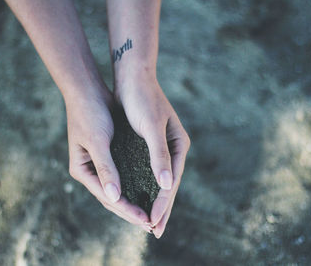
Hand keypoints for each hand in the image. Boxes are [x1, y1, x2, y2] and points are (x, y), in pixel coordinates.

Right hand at [65, 84, 151, 231]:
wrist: (88, 89)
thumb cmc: (90, 113)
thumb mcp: (98, 142)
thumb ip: (106, 169)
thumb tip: (115, 197)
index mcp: (82, 170)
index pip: (108, 197)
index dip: (128, 210)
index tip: (147, 221)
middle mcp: (89, 170)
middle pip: (113, 197)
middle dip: (132, 211)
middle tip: (153, 225)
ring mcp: (98, 163)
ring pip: (119, 188)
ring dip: (134, 200)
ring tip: (151, 214)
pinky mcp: (108, 154)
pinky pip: (123, 174)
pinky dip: (134, 184)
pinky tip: (147, 189)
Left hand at [115, 75, 189, 237]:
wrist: (131, 77)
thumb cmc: (141, 99)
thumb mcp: (150, 127)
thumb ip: (159, 155)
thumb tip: (167, 185)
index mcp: (179, 145)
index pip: (171, 182)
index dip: (163, 204)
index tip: (153, 224)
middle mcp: (172, 148)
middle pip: (167, 185)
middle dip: (161, 209)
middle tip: (154, 232)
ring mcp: (160, 147)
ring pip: (157, 181)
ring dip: (153, 200)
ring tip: (147, 221)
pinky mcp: (146, 145)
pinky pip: (147, 171)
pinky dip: (144, 186)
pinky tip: (138, 197)